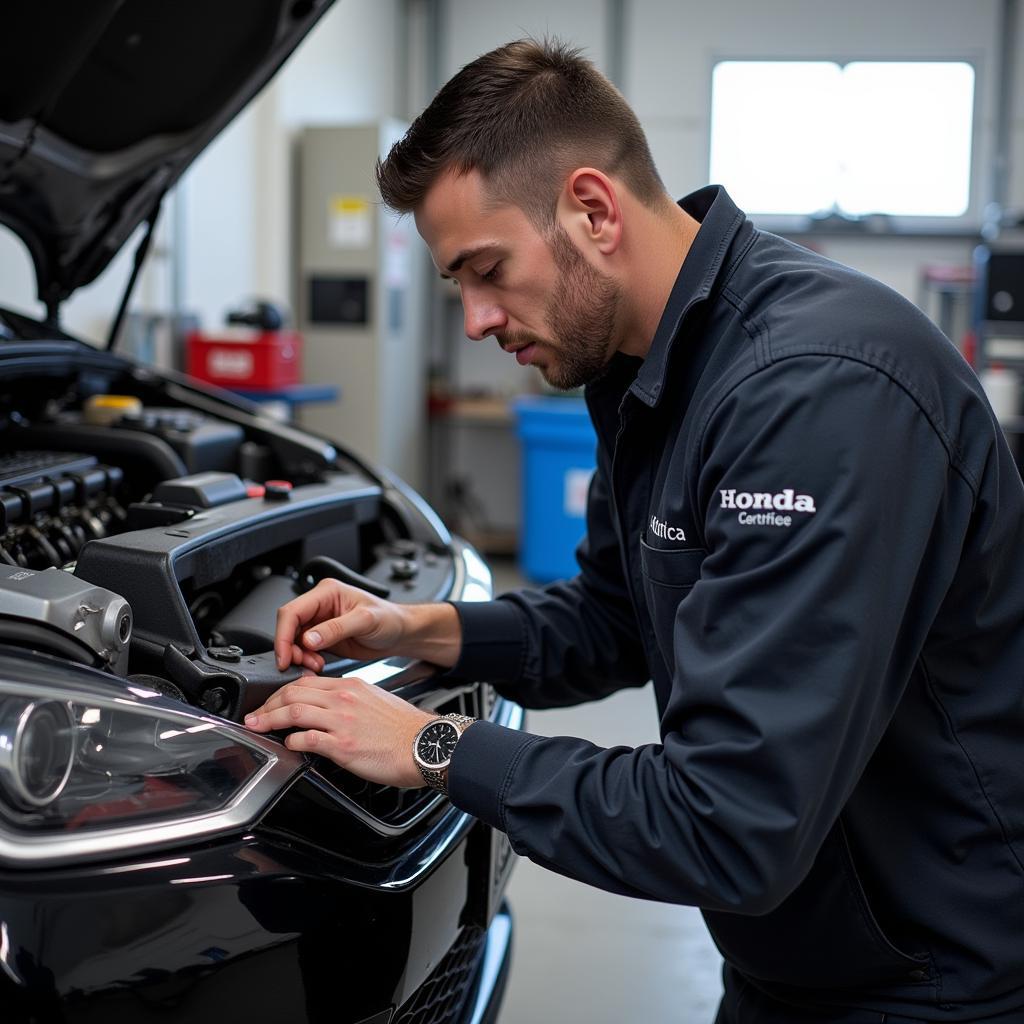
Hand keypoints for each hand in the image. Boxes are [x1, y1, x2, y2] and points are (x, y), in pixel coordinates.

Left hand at [244, 675, 434, 786]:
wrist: (426, 744)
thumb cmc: (405, 729)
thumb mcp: (375, 701)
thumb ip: (350, 701)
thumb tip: (330, 709)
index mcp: (351, 686)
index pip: (306, 682)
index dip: (282, 692)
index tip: (273, 702)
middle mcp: (344, 699)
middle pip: (293, 692)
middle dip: (268, 704)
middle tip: (255, 715)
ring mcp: (342, 721)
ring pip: (294, 711)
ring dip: (270, 719)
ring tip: (258, 727)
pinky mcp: (343, 745)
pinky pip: (307, 739)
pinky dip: (291, 741)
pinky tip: (288, 745)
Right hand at [275, 578, 409, 671]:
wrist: (401, 633)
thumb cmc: (390, 619)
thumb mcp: (365, 621)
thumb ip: (336, 629)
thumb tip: (308, 639)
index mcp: (327, 592)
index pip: (292, 611)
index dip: (283, 635)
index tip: (285, 656)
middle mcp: (320, 605)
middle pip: (288, 626)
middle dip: (290, 648)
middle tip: (300, 664)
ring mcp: (320, 622)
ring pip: (293, 640)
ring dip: (299, 656)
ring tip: (315, 665)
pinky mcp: (323, 638)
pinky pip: (304, 649)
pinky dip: (306, 660)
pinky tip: (317, 665)